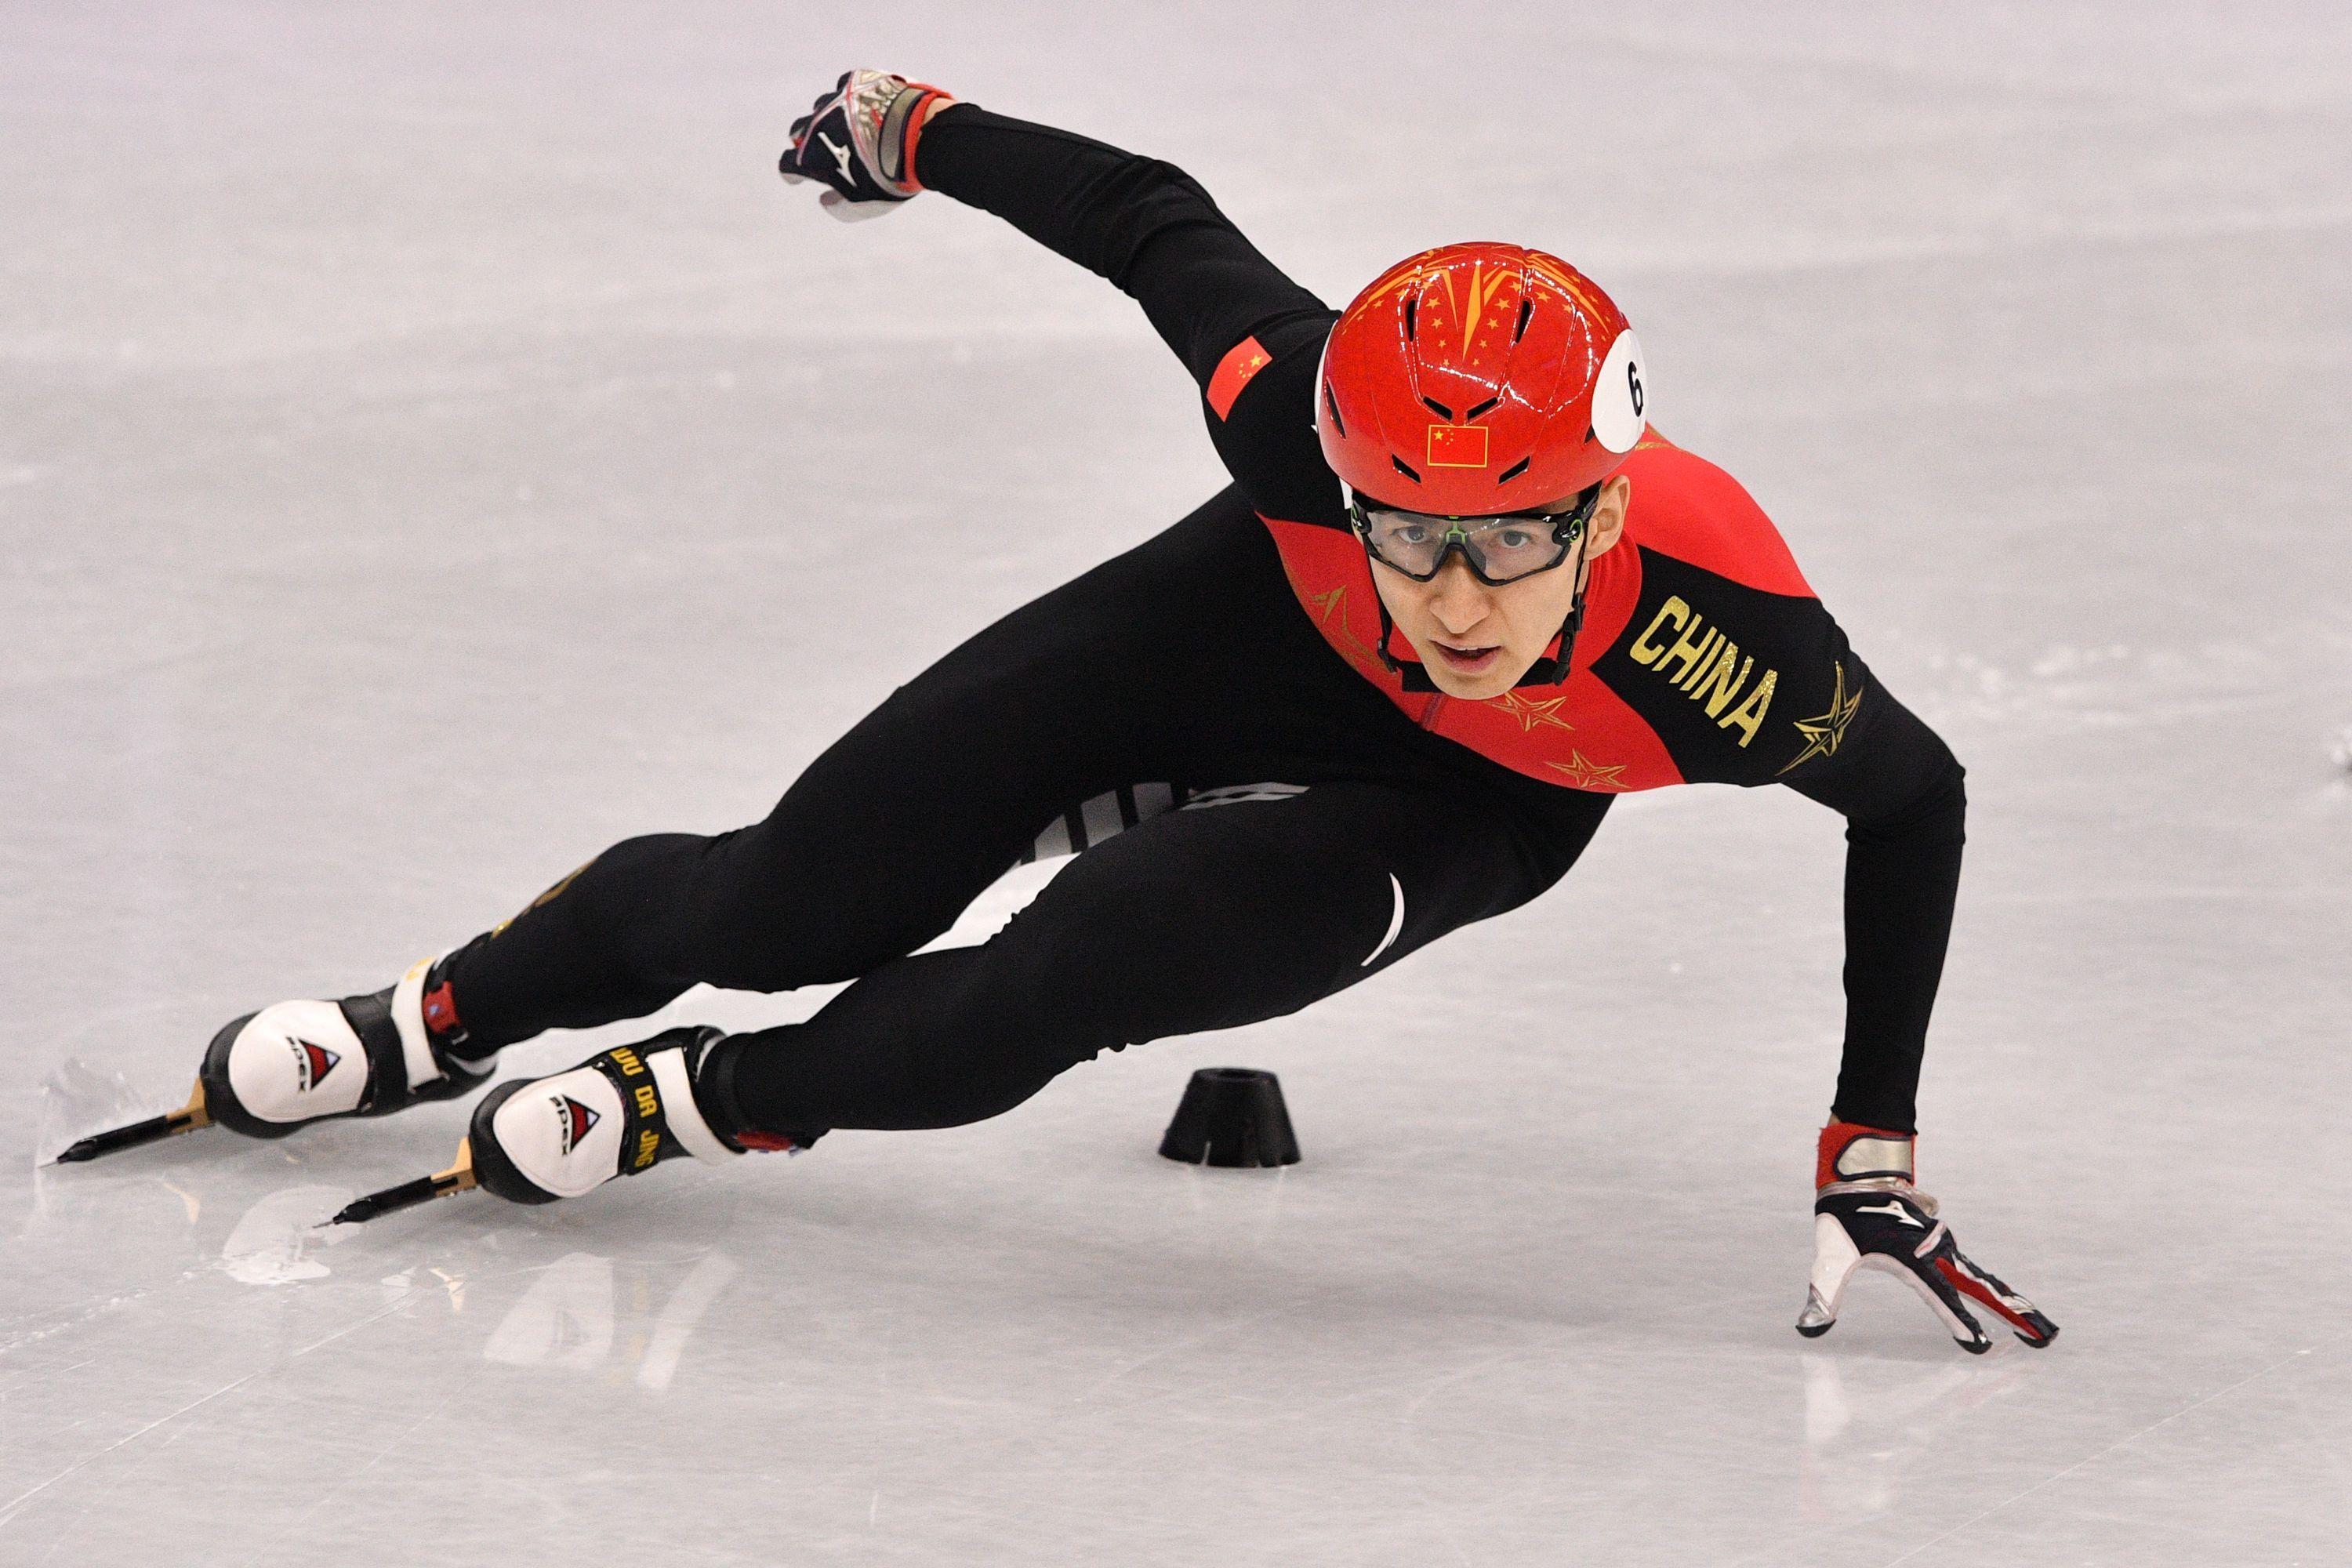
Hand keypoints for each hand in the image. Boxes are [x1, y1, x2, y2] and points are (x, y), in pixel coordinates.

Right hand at [779, 70, 953, 221]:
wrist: (921, 136)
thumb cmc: (891, 177)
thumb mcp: (866, 204)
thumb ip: (841, 208)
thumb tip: (825, 199)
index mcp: (814, 155)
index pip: (789, 165)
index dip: (792, 173)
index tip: (796, 178)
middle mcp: (818, 123)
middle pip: (798, 129)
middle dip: (802, 139)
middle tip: (814, 145)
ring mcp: (837, 99)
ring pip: (822, 105)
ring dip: (828, 117)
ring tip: (845, 125)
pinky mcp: (858, 81)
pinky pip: (845, 86)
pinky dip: (850, 97)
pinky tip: (860, 104)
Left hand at [1795, 1121, 2057, 1353]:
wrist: (1862, 1171)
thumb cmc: (1845, 1214)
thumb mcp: (1830, 1254)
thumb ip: (1823, 1293)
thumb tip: (1806, 1328)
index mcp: (1912, 1258)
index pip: (1941, 1297)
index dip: (1959, 1322)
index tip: (1981, 1347)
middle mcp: (1937, 1252)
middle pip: (1983, 1289)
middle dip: (2015, 1314)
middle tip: (2047, 1339)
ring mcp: (1945, 1246)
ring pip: (1985, 1280)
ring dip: (2012, 1304)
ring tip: (2040, 1329)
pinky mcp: (1944, 1242)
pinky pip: (1976, 1271)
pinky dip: (1996, 1289)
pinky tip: (2012, 1306)